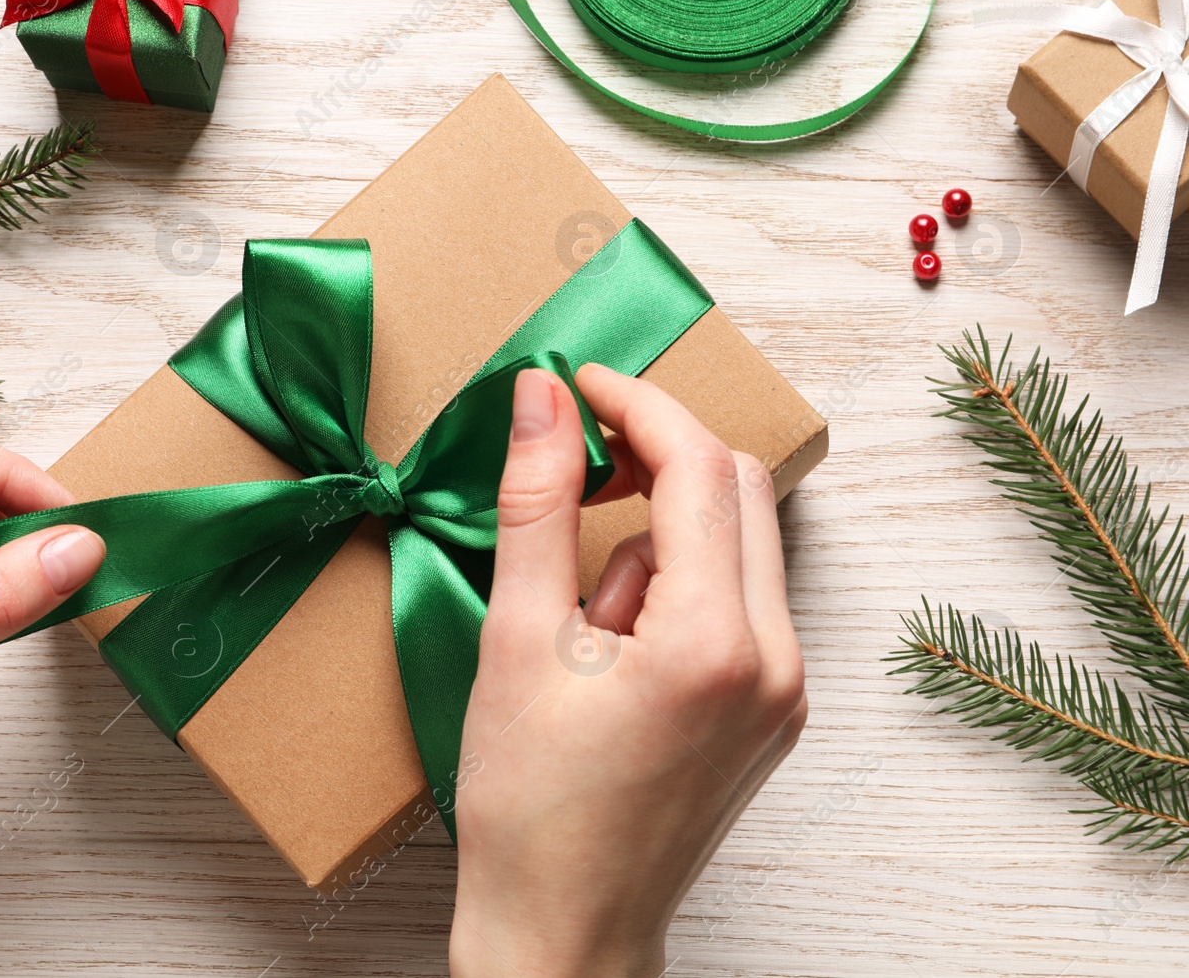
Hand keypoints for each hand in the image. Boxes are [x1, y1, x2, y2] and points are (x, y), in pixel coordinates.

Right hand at [450, 364, 805, 976]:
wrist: (565, 932)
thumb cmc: (528, 808)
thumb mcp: (517, 641)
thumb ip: (536, 505)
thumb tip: (537, 397)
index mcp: (716, 643)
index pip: (699, 468)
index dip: (636, 404)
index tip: (575, 381)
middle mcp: (778, 661)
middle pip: (739, 490)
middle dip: (657, 457)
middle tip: (575, 463)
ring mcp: (786, 691)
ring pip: (742, 542)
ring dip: (661, 534)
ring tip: (580, 620)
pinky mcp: (775, 711)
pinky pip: (740, 601)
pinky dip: (679, 585)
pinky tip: (614, 646)